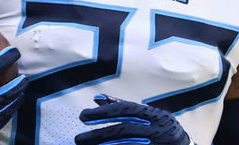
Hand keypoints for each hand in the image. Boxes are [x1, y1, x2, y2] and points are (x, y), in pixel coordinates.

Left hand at [75, 95, 194, 144]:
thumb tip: (96, 98)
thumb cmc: (160, 127)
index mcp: (152, 114)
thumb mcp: (145, 114)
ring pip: (126, 144)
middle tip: (78, 138)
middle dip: (98, 134)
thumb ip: (122, 106)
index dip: (103, 113)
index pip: (124, 111)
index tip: (82, 116)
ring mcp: (156, 143)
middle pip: (122, 130)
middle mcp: (156, 128)